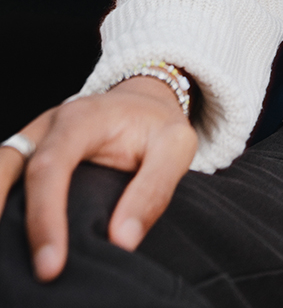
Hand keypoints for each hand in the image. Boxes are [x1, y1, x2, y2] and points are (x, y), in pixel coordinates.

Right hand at [0, 76, 197, 281]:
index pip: (51, 166)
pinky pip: (5, 180)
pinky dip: (3, 205)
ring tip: (7, 260)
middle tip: (15, 268)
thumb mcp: (175, 146)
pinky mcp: (27, 159)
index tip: (51, 264)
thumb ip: (154, 189)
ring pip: (0, 170)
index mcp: (82, 119)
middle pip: (6, 165)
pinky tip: (13, 241)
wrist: (144, 103)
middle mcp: (47, 127)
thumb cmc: (157, 126)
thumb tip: (122, 241)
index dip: (45, 216)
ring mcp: (32, 142)